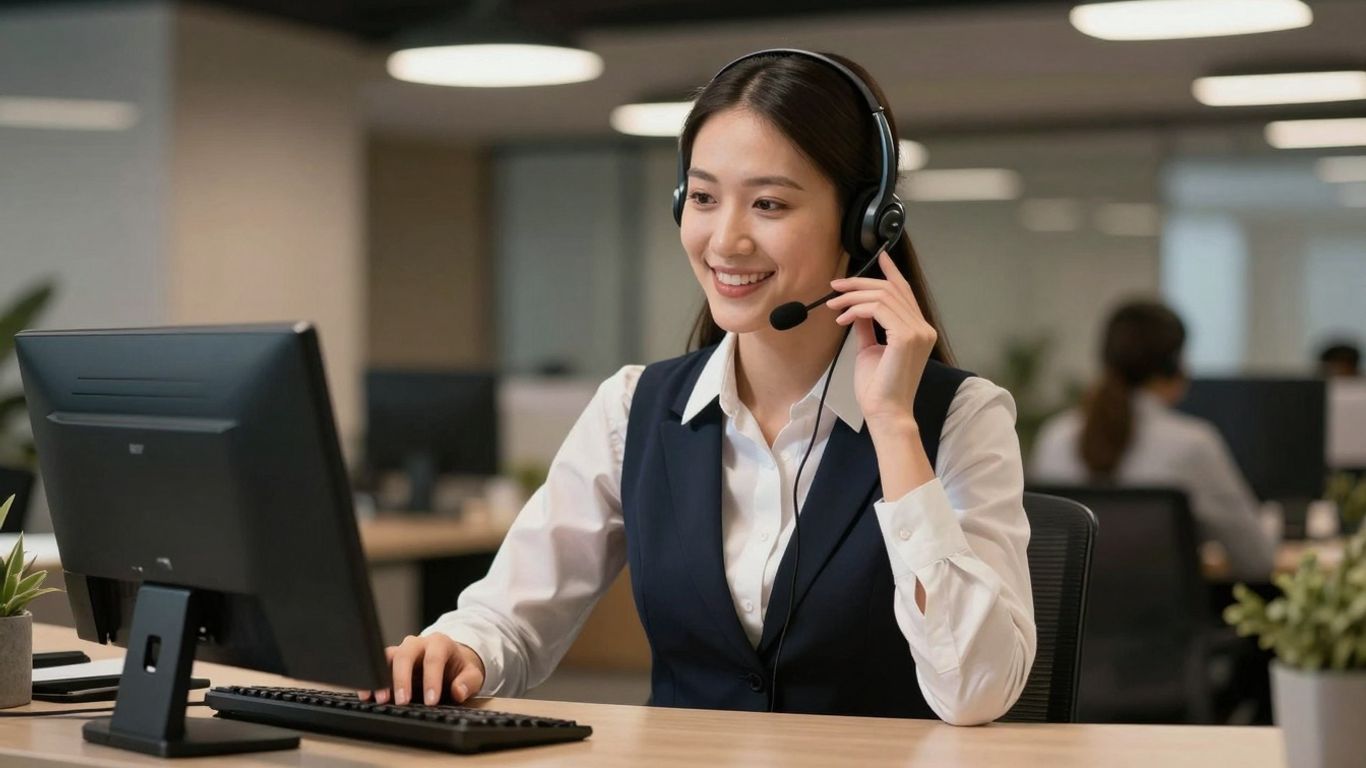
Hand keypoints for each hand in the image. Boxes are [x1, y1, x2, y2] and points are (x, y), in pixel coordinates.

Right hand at [357, 633, 485, 706]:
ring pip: (387, 658)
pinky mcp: (390, 662)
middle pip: (405, 655)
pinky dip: (370, 680)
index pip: (434, 659)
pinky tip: (366, 695)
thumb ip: (468, 682)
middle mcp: (418, 643)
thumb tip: (458, 691)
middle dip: (402, 679)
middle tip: (402, 701)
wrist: (450, 661)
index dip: (432, 680)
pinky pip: (376, 666)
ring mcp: (401, 651)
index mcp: (439, 643)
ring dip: (381, 678)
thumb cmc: (459, 668)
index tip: (430, 701)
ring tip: (379, 699)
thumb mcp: (472, 674)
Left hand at [825, 250, 936, 430]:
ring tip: (834, 306)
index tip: (879, 257)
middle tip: (836, 286)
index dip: (892, 272)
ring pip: (882, 296)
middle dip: (860, 283)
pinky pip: (877, 309)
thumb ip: (868, 327)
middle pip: (892, 289)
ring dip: (853, 297)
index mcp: (919, 331)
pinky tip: (842, 318)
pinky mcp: (906, 336)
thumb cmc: (878, 388)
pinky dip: (856, 309)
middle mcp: (923, 328)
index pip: (906, 293)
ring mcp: (918, 331)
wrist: (884, 412)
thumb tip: (858, 310)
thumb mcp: (870, 349)